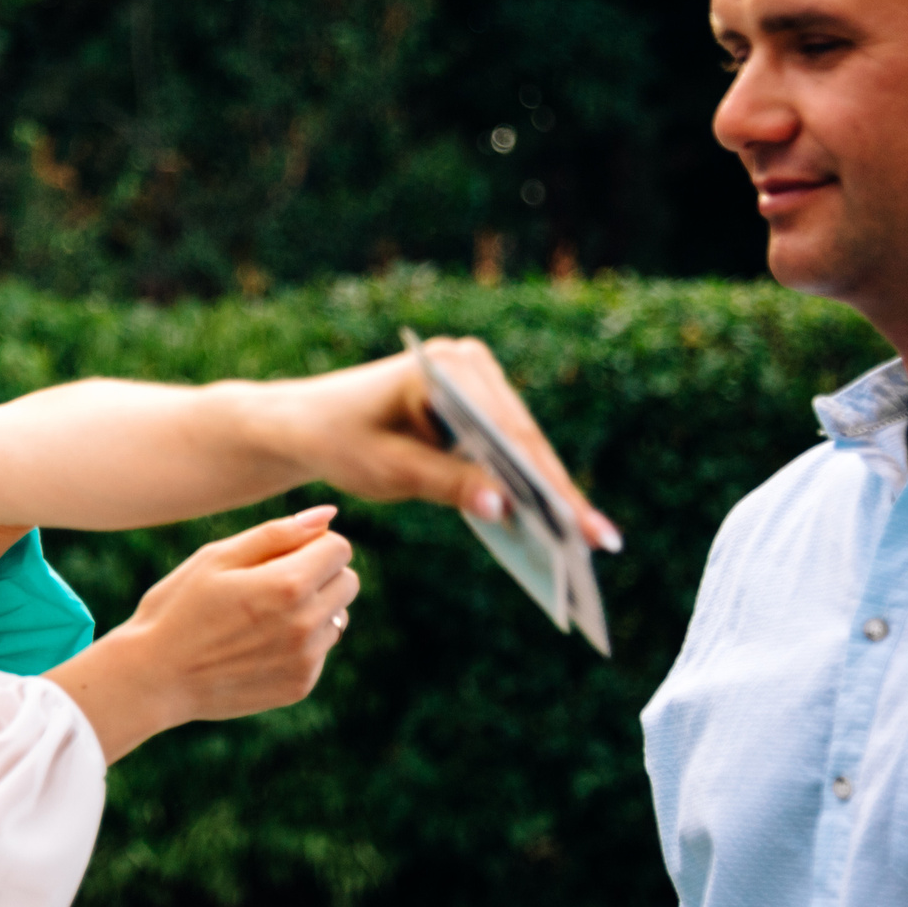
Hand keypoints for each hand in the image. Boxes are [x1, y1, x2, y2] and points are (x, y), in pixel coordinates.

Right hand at [45, 506, 357, 761]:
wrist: (153, 677)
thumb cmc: (178, 607)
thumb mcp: (217, 558)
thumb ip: (276, 533)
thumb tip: (328, 516)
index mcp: (287, 584)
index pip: (339, 548)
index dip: (313, 544)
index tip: (282, 553)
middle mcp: (306, 624)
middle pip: (348, 582)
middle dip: (319, 574)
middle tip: (270, 583)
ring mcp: (306, 659)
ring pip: (338, 618)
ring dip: (312, 610)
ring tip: (260, 618)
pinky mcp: (301, 685)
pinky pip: (319, 651)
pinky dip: (298, 643)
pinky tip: (255, 647)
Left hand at [264, 339, 620, 552]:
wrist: (305, 424)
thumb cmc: (339, 440)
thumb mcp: (389, 469)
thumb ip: (446, 484)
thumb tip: (505, 508)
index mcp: (446, 367)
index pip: (507, 432)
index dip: (547, 482)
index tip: (577, 522)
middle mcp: (469, 364)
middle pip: (524, 439)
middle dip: (560, 493)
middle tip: (602, 542)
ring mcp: (476, 381)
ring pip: (523, 446)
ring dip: (552, 492)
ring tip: (592, 542)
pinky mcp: (475, 404)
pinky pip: (508, 448)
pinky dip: (528, 485)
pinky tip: (558, 526)